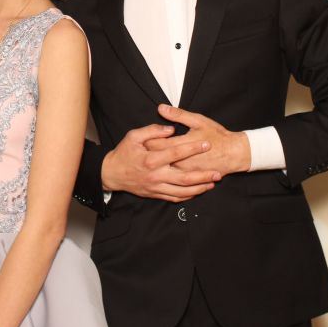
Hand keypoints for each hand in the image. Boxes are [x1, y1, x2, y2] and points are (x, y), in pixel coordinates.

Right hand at [101, 123, 220, 202]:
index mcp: (150, 159)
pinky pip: (175, 198)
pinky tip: (198, 191)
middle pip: (184, 178)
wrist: (111, 174)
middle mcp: (155, 175)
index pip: (176, 153)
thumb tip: (171, 129)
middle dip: (203, 175)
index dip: (192, 148)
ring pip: (182, 191)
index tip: (206, 144)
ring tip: (212, 183)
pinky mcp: (155, 194)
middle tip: (217, 172)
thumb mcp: (133, 136)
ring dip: (199, 188)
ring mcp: (156, 187)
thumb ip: (153, 130)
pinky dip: (188, 196)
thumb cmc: (122, 153)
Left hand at [145, 104, 250, 176]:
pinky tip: (164, 173)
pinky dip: (167, 177)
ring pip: (164, 172)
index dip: (147, 141)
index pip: (156, 144)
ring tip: (152, 162)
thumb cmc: (217, 135)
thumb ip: (178, 115)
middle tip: (142, 150)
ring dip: (157, 167)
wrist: (234, 154)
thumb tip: (161, 108)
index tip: (143, 138)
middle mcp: (182, 162)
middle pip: (157, 159)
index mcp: (181, 145)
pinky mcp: (191, 180)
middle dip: (148, 155)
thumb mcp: (198, 120)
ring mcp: (186, 173)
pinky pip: (174, 181)